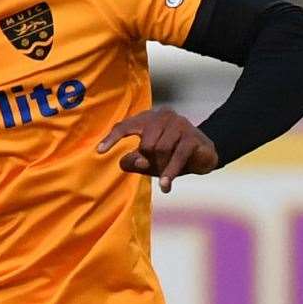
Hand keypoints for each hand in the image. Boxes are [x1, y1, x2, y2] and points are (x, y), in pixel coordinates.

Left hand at [96, 106, 218, 192]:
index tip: (99, 151)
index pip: (125, 126)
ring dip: (162, 166)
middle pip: (145, 143)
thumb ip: (134, 161)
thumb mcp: (148, 161)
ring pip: (160, 149)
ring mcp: (180, 124)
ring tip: (166, 176)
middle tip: (156, 168)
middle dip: (149, 160)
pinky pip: (177, 156)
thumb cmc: (170, 156)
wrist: (203, 155)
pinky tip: (166, 187)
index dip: (112, 138)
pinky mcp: (192, 137)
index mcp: (148, 118)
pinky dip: (170, 172)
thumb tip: (129, 161)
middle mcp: (163, 116)